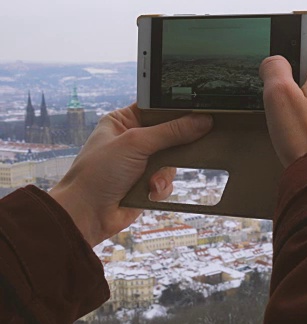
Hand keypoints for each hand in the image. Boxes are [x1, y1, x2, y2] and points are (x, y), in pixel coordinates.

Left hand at [49, 104, 212, 246]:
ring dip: (165, 172)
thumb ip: (171, 131)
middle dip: (176, 146)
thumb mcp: (135, 143)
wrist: (87, 214)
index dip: (177, 111)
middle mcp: (134, 139)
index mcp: (124, 121)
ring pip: (173, 159)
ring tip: (152, 180)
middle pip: (171, 134)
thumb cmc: (97, 173)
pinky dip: (162, 186)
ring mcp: (141, 162)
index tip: (199, 112)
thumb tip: (202, 121)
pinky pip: (168, 179)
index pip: (157, 108)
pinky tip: (149, 191)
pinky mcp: (148, 182)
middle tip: (190, 145)